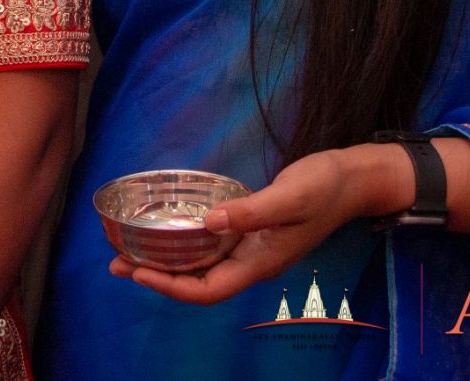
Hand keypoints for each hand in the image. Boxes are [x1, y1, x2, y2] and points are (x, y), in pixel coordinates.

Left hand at [109, 144, 408, 305]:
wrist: (353, 179)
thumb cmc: (325, 187)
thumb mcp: (290, 197)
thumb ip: (251, 211)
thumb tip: (209, 223)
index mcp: (259, 263)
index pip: (207, 290)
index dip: (170, 286)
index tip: (136, 271)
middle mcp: (251, 262)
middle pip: (197, 283)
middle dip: (157, 277)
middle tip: (115, 262)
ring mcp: (251, 248)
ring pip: (201, 265)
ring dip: (165, 261)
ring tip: (129, 251)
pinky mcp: (250, 230)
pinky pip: (210, 246)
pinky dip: (184, 242)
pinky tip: (167, 229)